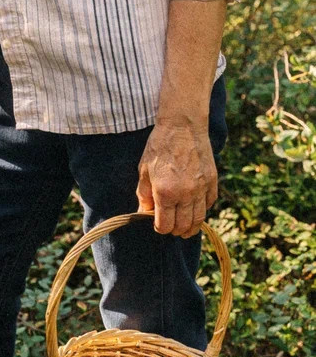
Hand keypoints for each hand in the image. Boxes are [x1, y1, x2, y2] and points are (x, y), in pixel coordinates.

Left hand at [136, 118, 216, 238]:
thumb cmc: (159, 146)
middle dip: (175, 231)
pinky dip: (202, 210)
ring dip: (190, 227)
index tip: (156, 224)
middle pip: (183, 226)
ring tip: (184, 227)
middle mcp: (185, 194)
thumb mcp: (144, 170)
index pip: (165, 225)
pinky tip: (194, 208)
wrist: (182, 126)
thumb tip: (144, 212)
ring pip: (199, 219)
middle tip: (170, 227)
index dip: (159, 228)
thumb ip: (144, 194)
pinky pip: (209, 204)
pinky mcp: (212, 182)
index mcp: (165, 192)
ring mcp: (201, 189)